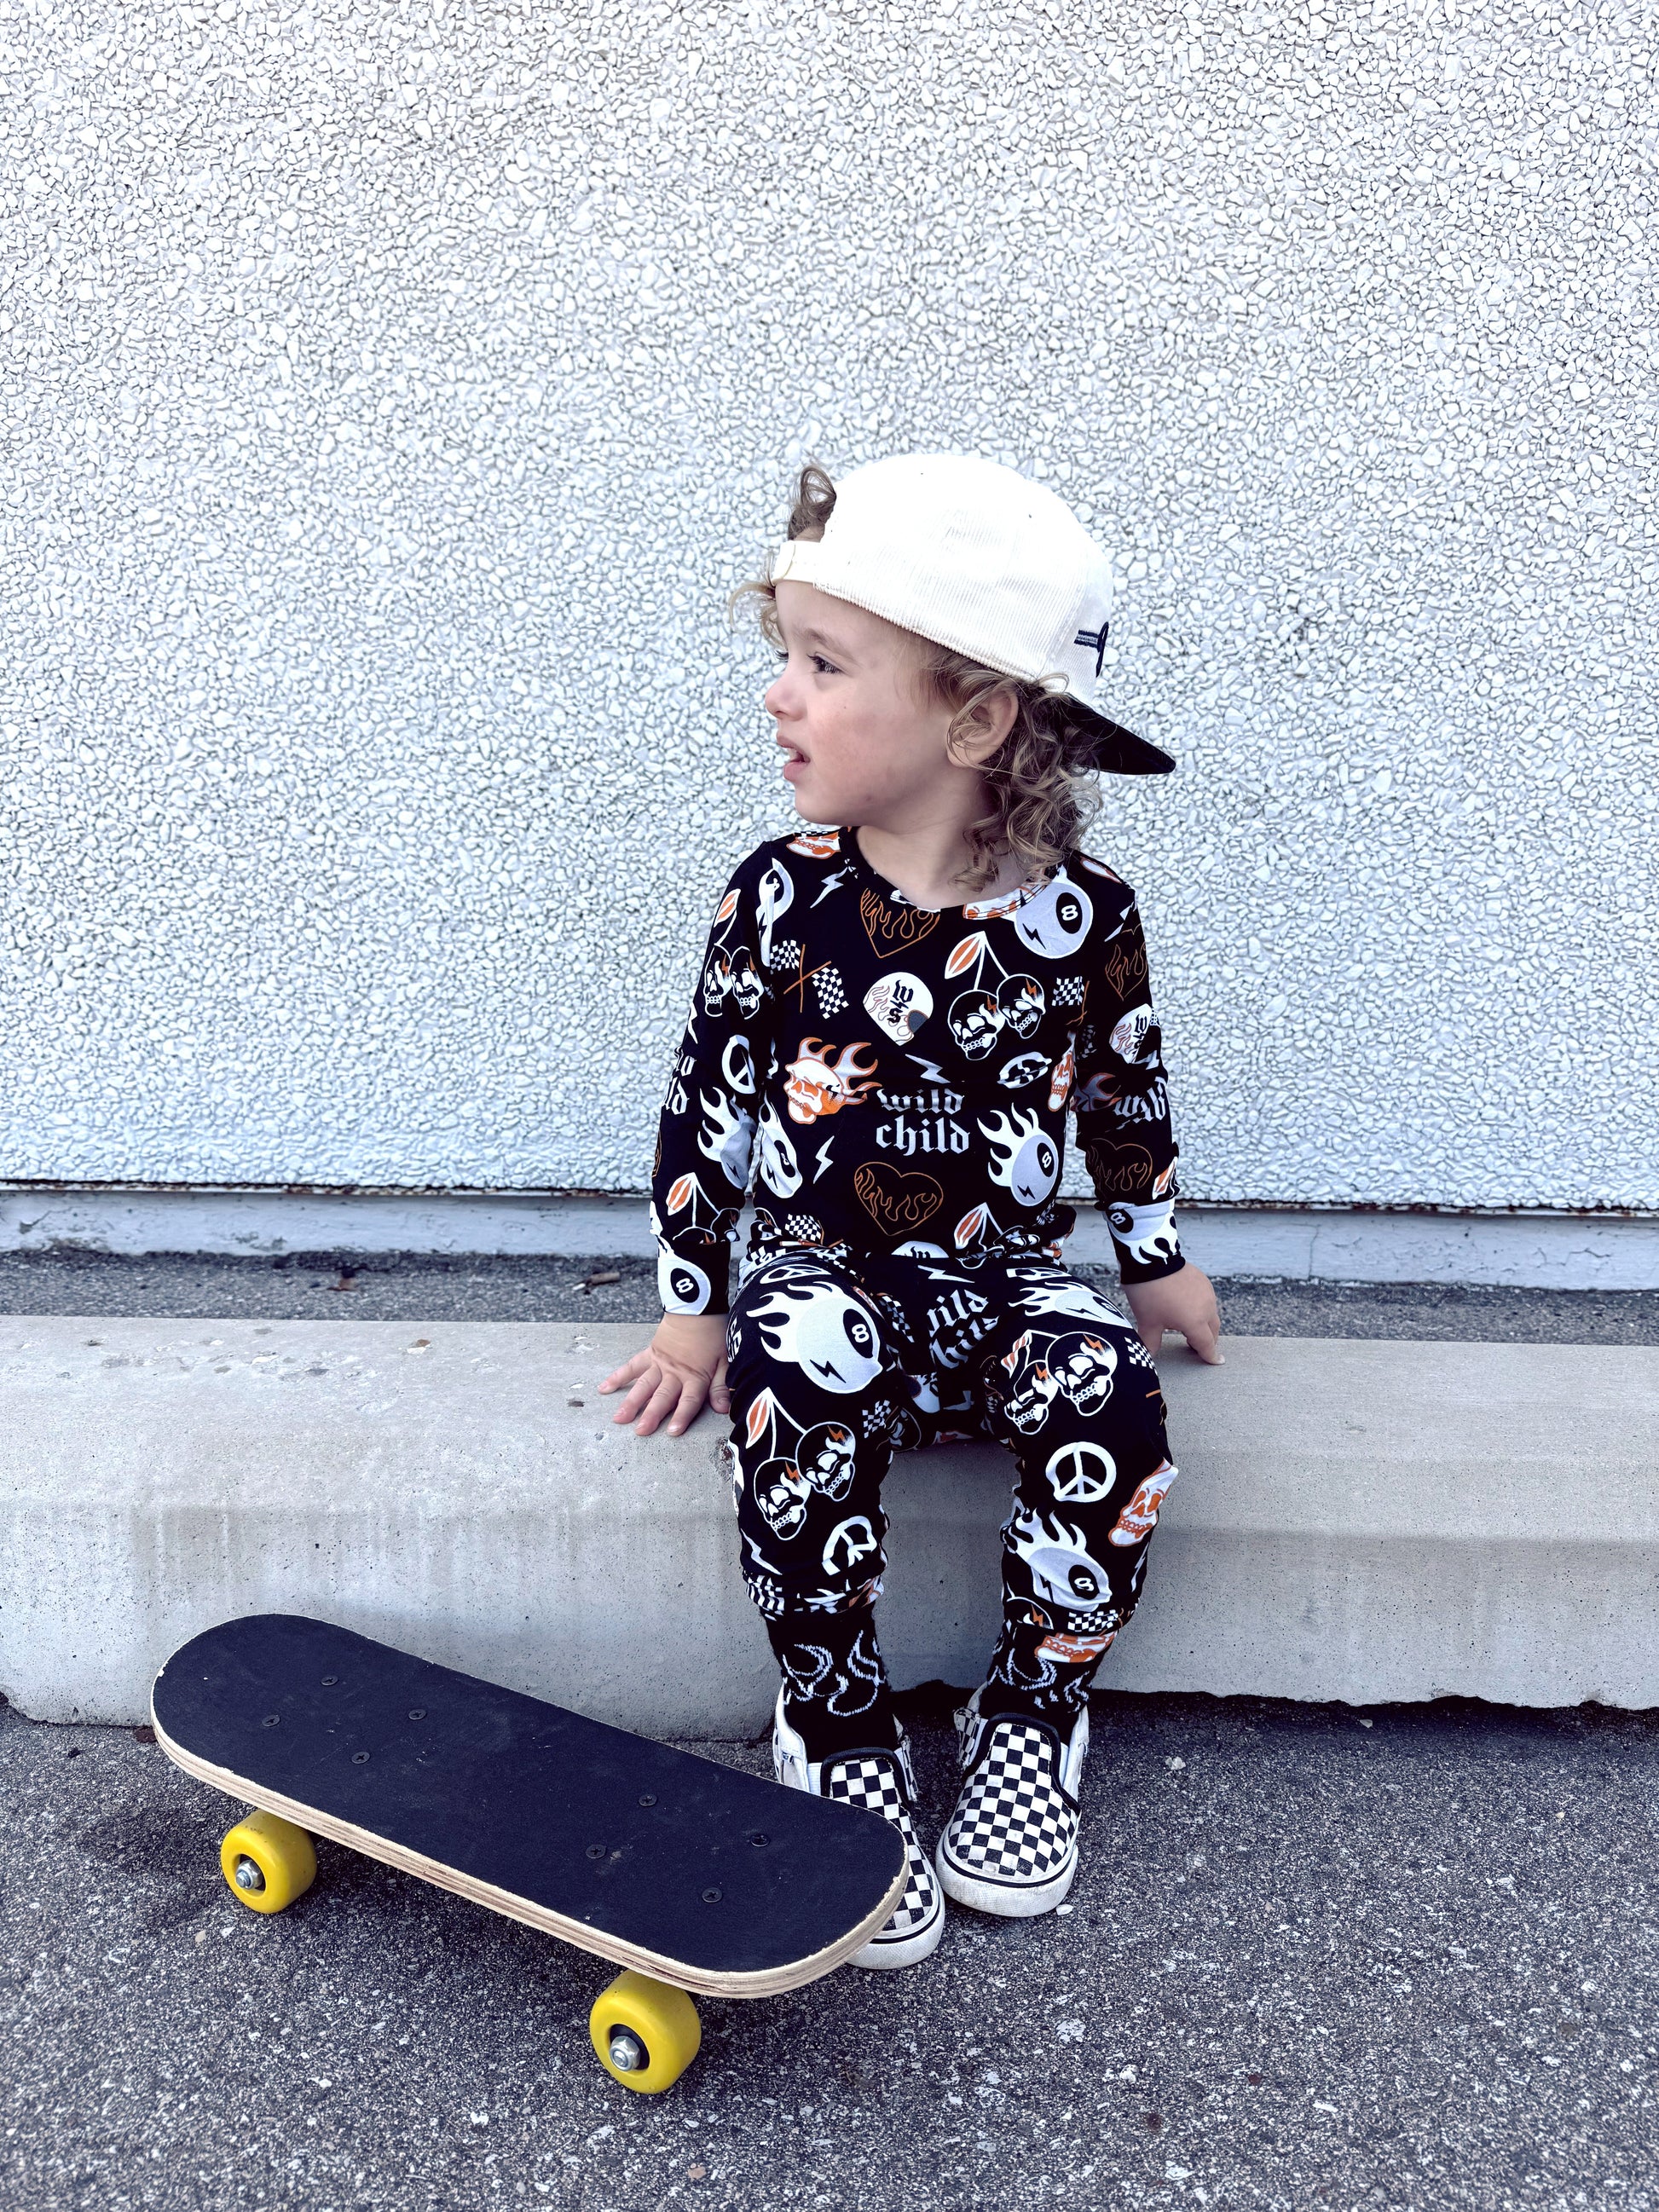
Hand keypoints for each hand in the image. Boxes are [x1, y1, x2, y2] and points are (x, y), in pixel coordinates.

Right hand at [598, 1313, 730, 1436]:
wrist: (696, 1308)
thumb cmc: (712, 1334)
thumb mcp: (724, 1360)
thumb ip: (720, 1386)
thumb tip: (724, 1408)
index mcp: (695, 1376)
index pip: (689, 1400)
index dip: (682, 1416)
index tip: (672, 1431)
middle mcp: (675, 1373)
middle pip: (663, 1396)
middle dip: (651, 1414)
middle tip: (640, 1430)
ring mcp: (660, 1364)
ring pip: (644, 1385)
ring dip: (631, 1402)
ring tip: (619, 1418)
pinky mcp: (650, 1354)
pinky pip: (632, 1366)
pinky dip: (618, 1377)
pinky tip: (605, 1388)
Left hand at [1123, 1264, 1222, 1363]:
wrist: (1151, 1259)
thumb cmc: (1148, 1293)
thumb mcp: (1148, 1322)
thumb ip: (1151, 1342)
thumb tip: (1148, 1356)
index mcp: (1195, 1322)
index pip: (1206, 1344)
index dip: (1210, 1355)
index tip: (1216, 1361)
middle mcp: (1206, 1308)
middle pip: (1212, 1330)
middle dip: (1207, 1340)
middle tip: (1197, 1346)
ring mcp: (1206, 1293)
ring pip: (1211, 1314)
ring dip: (1205, 1323)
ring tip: (1190, 1326)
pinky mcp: (1203, 1280)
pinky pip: (1207, 1299)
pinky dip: (1201, 1308)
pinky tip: (1188, 1306)